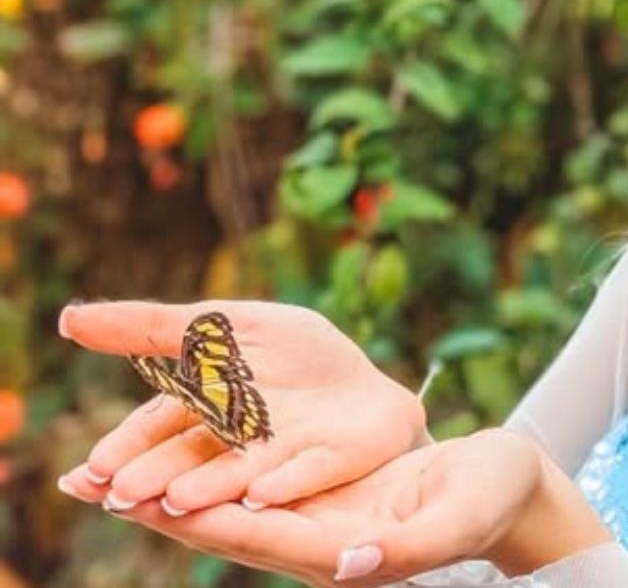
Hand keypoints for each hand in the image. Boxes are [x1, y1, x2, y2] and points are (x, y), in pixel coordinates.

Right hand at [58, 299, 428, 514]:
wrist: (371, 387)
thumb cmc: (297, 358)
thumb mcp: (227, 326)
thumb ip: (153, 326)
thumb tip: (66, 318)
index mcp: (205, 413)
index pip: (158, 429)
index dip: (128, 448)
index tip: (93, 470)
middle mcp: (235, 445)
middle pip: (190, 459)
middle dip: (156, 475)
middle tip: (121, 494)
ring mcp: (280, 458)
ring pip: (238, 474)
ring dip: (208, 487)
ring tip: (178, 499)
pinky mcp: (326, 462)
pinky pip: (306, 473)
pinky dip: (284, 483)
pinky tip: (262, 492)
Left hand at [89, 427, 607, 586]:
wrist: (510, 488)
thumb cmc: (492, 499)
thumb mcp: (456, 518)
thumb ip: (405, 547)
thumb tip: (349, 563)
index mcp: (343, 553)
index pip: (253, 539)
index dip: (196, 520)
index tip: (140, 500)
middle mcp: (316, 543)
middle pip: (220, 529)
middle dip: (154, 506)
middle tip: (87, 482)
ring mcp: (317, 522)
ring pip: (226, 507)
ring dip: (166, 489)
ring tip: (108, 468)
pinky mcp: (322, 499)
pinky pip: (250, 487)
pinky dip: (206, 470)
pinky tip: (178, 449)